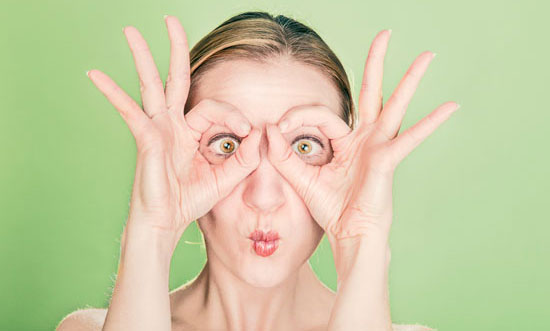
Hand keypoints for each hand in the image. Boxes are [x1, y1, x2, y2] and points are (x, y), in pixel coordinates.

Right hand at [86, 16, 260, 241]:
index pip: (213, 107)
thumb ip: (245, 157)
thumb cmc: (191, 201)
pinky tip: (95, 75)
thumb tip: (261, 133)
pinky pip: (130, 112)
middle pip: (174, 78)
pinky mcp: (146, 140)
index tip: (248, 132)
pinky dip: (113, 93)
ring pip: (150, 85)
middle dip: (175, 48)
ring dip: (142, 57)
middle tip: (170, 19)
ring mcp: (157, 130)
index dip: (233, 115)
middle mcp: (172, 125)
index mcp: (191, 132)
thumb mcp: (226, 178)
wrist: (167, 224)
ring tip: (131, 31)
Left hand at [265, 29, 458, 241]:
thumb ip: (283, 155)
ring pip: (395, 105)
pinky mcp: (387, 160)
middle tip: (385, 34)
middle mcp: (365, 139)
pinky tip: (450, 107)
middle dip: (376, 63)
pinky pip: (409, 138)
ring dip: (410, 79)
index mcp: (346, 141)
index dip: (298, 116)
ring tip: (427, 55)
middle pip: (371, 92)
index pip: (322, 115)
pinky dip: (430, 124)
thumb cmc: (330, 209)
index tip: (278, 128)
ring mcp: (379, 147)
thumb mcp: (301, 178)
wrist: (347, 235)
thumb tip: (268, 129)